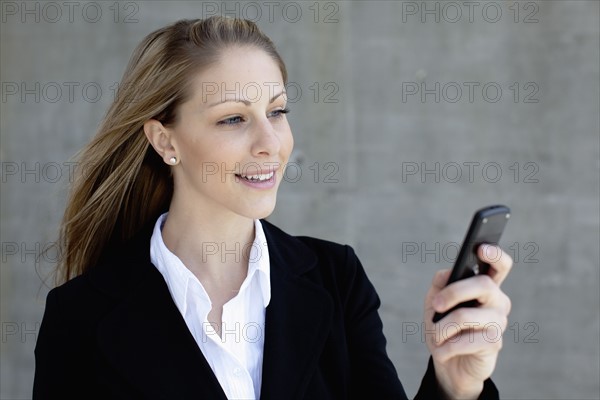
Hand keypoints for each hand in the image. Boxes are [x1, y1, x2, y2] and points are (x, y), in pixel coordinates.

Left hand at [423, 244, 512, 398]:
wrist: (447, 362)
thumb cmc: (443, 327)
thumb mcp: (435, 302)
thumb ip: (440, 283)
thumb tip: (449, 272)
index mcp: (486, 286)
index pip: (500, 266)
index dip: (494, 254)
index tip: (481, 247)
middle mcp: (498, 301)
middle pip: (483, 284)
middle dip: (453, 293)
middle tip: (435, 305)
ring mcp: (499, 322)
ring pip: (466, 316)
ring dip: (442, 328)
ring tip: (436, 336)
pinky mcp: (494, 344)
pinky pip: (465, 341)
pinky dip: (446, 347)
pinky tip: (442, 351)